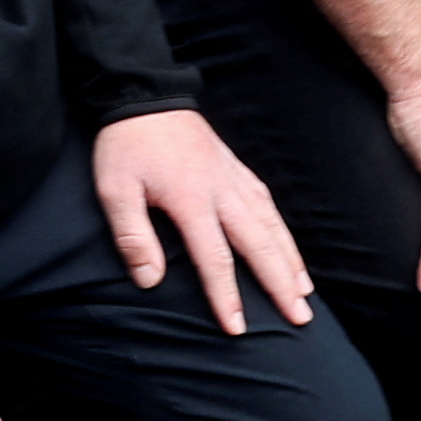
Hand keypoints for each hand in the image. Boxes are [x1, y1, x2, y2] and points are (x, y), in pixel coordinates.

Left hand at [91, 110, 316, 333]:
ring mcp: (233, 177)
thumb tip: (150, 281)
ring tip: (305, 291)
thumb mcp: (115, 190)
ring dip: (290, 260)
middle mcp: (222, 191)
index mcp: (192, 199)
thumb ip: (133, 237)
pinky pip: (267, 203)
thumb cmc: (125, 145)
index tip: (238, 328)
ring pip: (271, 224)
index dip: (227, 296)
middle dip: (280, 285)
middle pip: (259, 244)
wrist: (145, 92)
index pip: (215, 258)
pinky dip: (282, 230)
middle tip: (300, 318)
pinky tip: (288, 247)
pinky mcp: (235, 168)